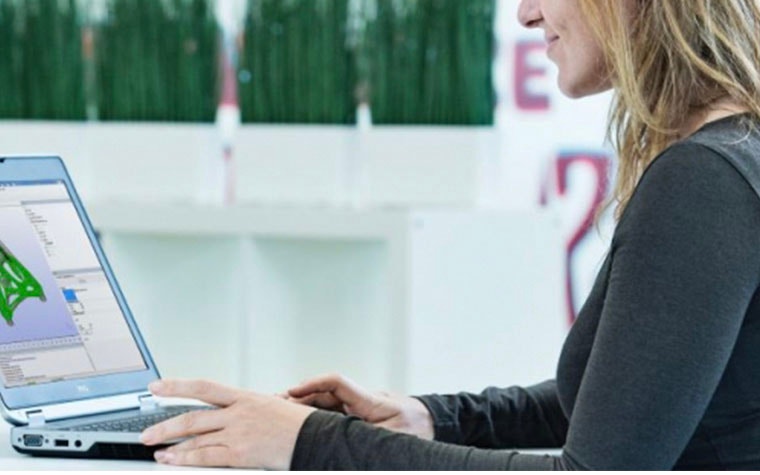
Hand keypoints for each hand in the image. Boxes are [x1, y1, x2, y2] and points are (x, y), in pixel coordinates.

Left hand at [140, 379, 315, 468]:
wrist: (316, 437)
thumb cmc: (299, 424)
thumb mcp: (273, 406)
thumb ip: (248, 409)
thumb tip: (231, 412)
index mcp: (245, 397)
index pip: (204, 386)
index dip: (177, 385)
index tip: (157, 386)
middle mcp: (238, 412)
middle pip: (192, 416)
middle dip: (164, 425)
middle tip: (146, 433)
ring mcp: (239, 432)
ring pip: (195, 438)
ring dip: (171, 446)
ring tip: (155, 450)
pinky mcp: (241, 453)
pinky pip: (206, 456)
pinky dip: (185, 459)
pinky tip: (172, 460)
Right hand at [287, 373, 433, 439]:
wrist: (430, 423)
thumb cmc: (417, 431)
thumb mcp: (397, 439)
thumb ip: (373, 441)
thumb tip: (353, 449)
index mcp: (370, 401)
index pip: (337, 383)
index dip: (314, 384)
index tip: (293, 392)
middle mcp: (359, 399)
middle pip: (323, 392)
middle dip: (298, 396)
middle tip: (271, 404)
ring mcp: (355, 406)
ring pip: (323, 402)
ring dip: (301, 406)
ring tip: (275, 411)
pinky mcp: (354, 415)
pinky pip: (328, 411)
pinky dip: (311, 414)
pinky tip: (295, 422)